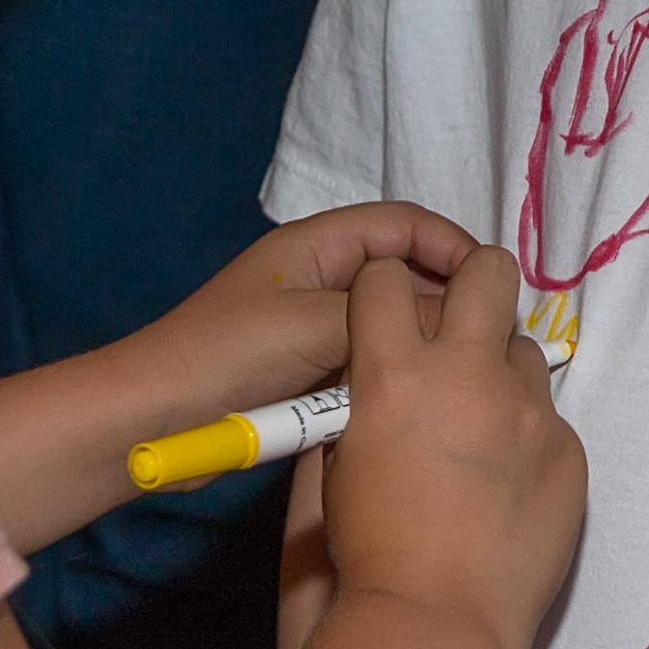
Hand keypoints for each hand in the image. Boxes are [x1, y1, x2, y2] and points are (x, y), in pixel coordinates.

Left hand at [129, 203, 475, 440]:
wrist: (153, 422)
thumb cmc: (226, 357)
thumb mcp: (315, 326)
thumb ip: (392, 317)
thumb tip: (461, 320)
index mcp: (315, 245)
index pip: (403, 225)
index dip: (452, 245)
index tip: (495, 284)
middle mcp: (319, 279)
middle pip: (403, 277)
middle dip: (446, 300)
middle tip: (489, 336)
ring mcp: (312, 329)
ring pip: (389, 328)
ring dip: (420, 346)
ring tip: (465, 372)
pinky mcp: (307, 376)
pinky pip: (367, 368)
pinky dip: (393, 379)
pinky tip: (421, 402)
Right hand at [320, 249, 583, 648]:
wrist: (436, 623)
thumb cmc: (364, 554)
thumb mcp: (332, 466)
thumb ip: (349, 408)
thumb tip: (363, 378)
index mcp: (394, 370)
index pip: (387, 276)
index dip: (383, 294)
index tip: (387, 318)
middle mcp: (467, 373)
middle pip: (489, 270)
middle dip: (472, 285)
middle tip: (459, 329)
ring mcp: (528, 411)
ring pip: (522, 349)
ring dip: (498, 373)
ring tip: (481, 430)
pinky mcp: (568, 450)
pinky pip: (548, 420)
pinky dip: (526, 438)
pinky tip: (507, 488)